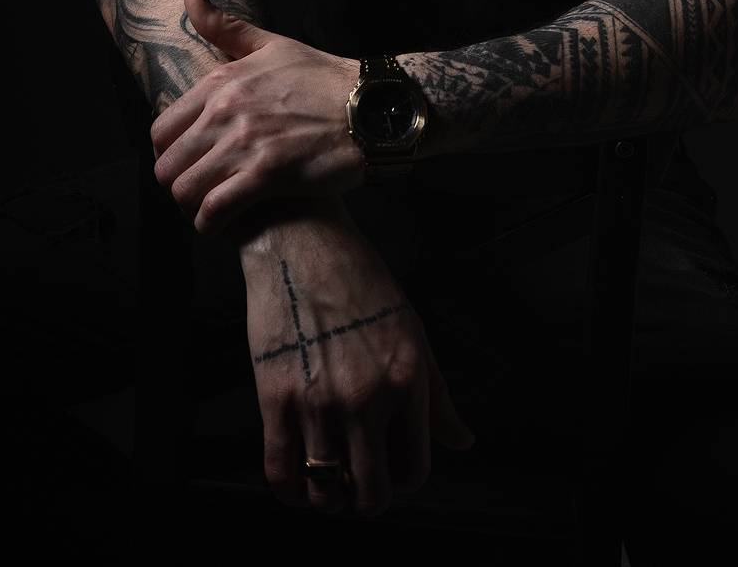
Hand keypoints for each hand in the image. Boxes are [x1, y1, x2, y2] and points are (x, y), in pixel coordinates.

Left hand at [151, 0, 364, 233]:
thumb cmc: (323, 78)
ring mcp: (245, 143)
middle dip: (177, 184)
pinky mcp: (268, 174)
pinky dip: (211, 224)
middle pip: (167, 165)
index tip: (189, 162)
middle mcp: (225, 111)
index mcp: (221, 82)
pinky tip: (221, 225)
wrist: (371, 107)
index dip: (169, 153)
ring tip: (210, 209)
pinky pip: (216, 210)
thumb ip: (225, 26)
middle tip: (199, 190)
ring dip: (192, 207)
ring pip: (184, 190)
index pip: (161, 130)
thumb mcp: (272, 44)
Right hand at [241, 210, 474, 516]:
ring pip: (326, 491)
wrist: (302, 239)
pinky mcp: (275, 396)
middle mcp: (367, 397)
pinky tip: (295, 479)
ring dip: (328, 498)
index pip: (415, 469)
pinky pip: (280, 472)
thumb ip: (436, 393)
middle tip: (358, 482)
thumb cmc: (359, 278)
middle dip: (366, 498)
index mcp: (407, 380)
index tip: (389, 468)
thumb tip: (462, 440)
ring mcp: (319, 400)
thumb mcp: (411, 329)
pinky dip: (289, 490)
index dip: (402, 479)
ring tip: (326, 480)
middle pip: (372, 492)